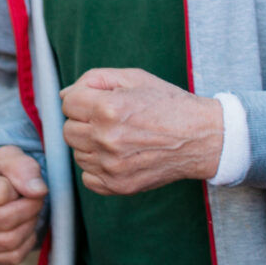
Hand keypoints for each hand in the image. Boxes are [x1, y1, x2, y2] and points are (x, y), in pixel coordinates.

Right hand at [0, 144, 46, 264]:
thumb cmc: (1, 173)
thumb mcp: (10, 158)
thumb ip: (23, 167)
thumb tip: (37, 191)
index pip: (1, 192)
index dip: (16, 185)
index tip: (12, 182)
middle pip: (7, 219)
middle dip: (31, 205)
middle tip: (33, 197)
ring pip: (12, 240)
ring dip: (30, 222)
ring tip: (26, 209)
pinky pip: (14, 255)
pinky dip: (27, 239)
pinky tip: (22, 225)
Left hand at [60, 67, 220, 193]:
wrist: (201, 137)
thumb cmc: (169, 104)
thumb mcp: (135, 78)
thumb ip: (95, 79)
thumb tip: (64, 95)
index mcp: (108, 108)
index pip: (68, 103)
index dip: (83, 99)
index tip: (99, 102)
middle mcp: (106, 138)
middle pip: (67, 130)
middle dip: (84, 122)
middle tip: (110, 120)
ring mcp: (111, 165)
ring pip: (77, 154)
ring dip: (91, 145)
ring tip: (119, 138)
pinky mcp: (117, 185)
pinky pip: (88, 177)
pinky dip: (98, 168)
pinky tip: (119, 156)